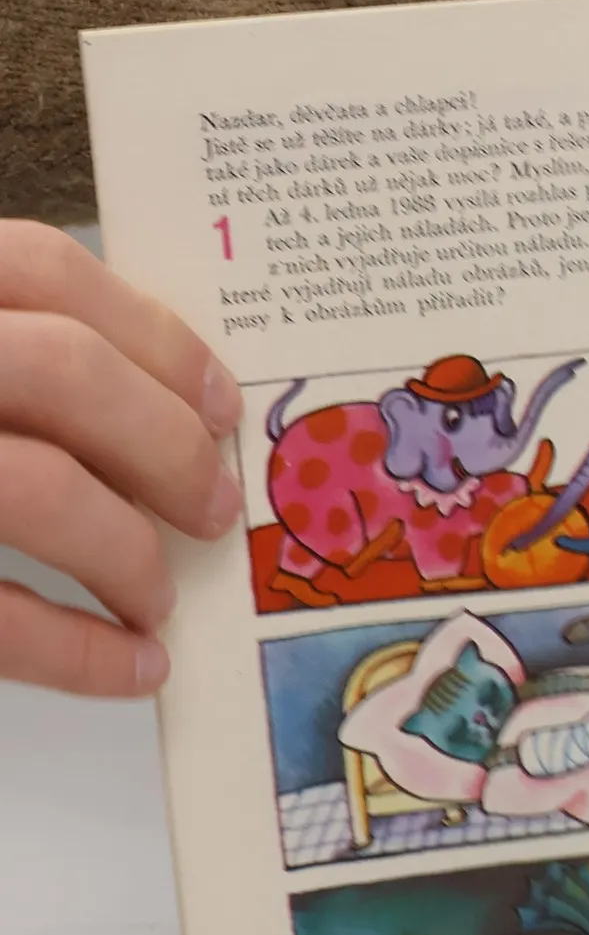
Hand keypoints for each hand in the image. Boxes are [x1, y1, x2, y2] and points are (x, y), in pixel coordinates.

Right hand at [0, 222, 242, 697]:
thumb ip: (17, 364)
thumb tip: (166, 415)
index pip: (39, 267)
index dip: (151, 335)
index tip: (221, 405)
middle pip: (59, 371)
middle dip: (163, 446)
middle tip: (216, 508)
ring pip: (34, 488)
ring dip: (126, 554)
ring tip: (157, 597)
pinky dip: (79, 652)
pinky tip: (133, 667)